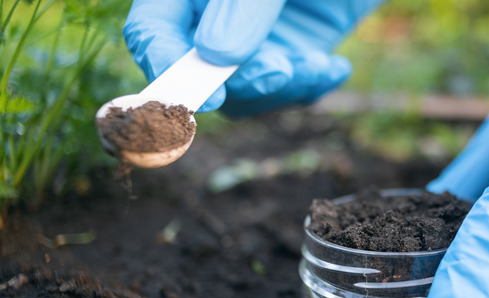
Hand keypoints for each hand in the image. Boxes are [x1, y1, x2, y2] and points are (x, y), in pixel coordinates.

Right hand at [123, 0, 382, 115]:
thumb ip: (242, 4)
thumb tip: (216, 55)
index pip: (152, 30)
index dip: (168, 66)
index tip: (208, 96)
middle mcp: (212, 14)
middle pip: (199, 73)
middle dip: (242, 82)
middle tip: (280, 71)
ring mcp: (252, 36)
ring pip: (244, 92)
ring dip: (283, 88)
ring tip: (319, 64)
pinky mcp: (291, 51)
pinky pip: (287, 90)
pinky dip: (310, 87)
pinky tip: (335, 68)